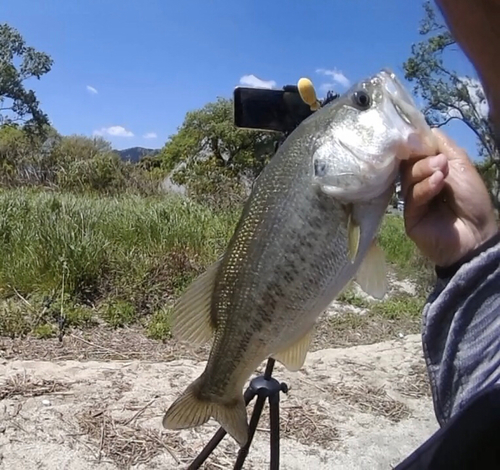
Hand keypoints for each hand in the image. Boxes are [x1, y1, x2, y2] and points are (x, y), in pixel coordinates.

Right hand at [401, 128, 497, 266]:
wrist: (477, 235)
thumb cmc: (472, 200)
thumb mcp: (462, 166)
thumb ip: (444, 146)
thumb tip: (421, 130)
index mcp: (430, 169)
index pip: (415, 152)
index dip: (414, 143)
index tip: (415, 136)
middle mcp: (418, 182)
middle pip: (408, 163)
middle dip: (422, 158)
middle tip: (440, 162)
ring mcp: (412, 199)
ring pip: (407, 178)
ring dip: (424, 171)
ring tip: (442, 172)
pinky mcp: (408, 215)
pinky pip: (412, 196)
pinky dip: (425, 187)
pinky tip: (438, 183)